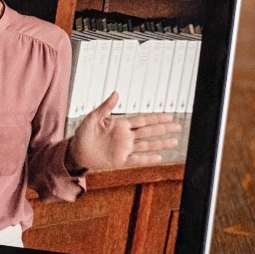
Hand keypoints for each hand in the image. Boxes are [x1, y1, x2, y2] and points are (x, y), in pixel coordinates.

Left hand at [65, 94, 179, 171]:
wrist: (76, 151)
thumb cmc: (83, 134)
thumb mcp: (92, 117)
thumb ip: (105, 107)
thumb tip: (116, 93)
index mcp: (120, 124)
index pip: (142, 119)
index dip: (156, 118)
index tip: (168, 115)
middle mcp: (125, 136)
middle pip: (149, 131)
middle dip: (164, 128)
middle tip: (177, 126)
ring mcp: (124, 148)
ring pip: (147, 145)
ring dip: (161, 143)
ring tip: (174, 142)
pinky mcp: (120, 160)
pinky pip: (137, 159)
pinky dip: (148, 158)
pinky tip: (159, 157)